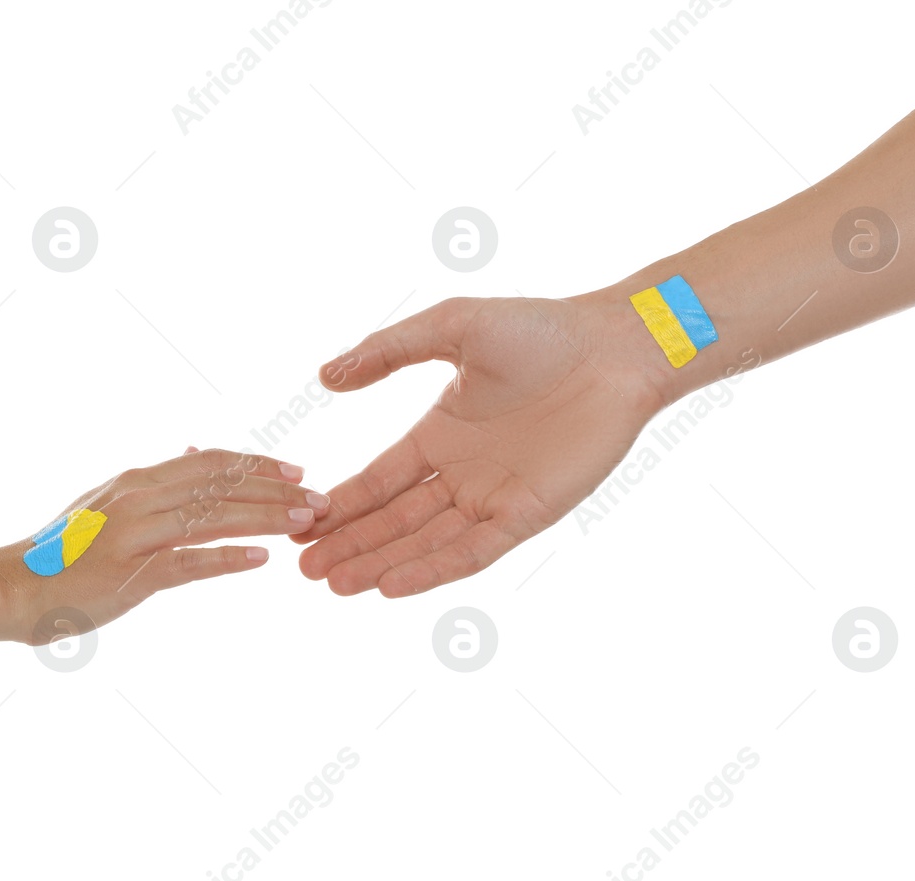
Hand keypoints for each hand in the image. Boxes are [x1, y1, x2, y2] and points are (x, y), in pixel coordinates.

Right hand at [5, 447, 327, 642]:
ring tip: (304, 522)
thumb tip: (193, 451)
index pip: (211, 462)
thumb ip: (154, 482)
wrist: (13, 586)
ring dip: (265, 518)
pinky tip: (261, 560)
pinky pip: (188, 561)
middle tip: (320, 498)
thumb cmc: (63, 552)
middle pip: (221, 484)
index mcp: (138, 480)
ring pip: (213, 516)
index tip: (296, 471)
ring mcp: (135, 534)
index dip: (257, 465)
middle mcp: (139, 497)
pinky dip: (228, 558)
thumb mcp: (107, 502)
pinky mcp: (130, 573)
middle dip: (276, 490)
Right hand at [293, 294, 669, 596]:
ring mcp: (494, 497)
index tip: (299, 523)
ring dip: (379, 564)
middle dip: (349, 545)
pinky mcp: (528, 514)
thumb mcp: (452, 328)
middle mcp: (462, 474)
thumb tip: (325, 377)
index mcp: (440, 435)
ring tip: (333, 585)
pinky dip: (432, 569)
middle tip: (302, 570)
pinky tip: (390, 585)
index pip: (379, 482)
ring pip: (425, 542)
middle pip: (394, 521)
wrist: (615, 347)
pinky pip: (472, 550)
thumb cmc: (541, 329)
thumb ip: (388, 351)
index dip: (341, 505)